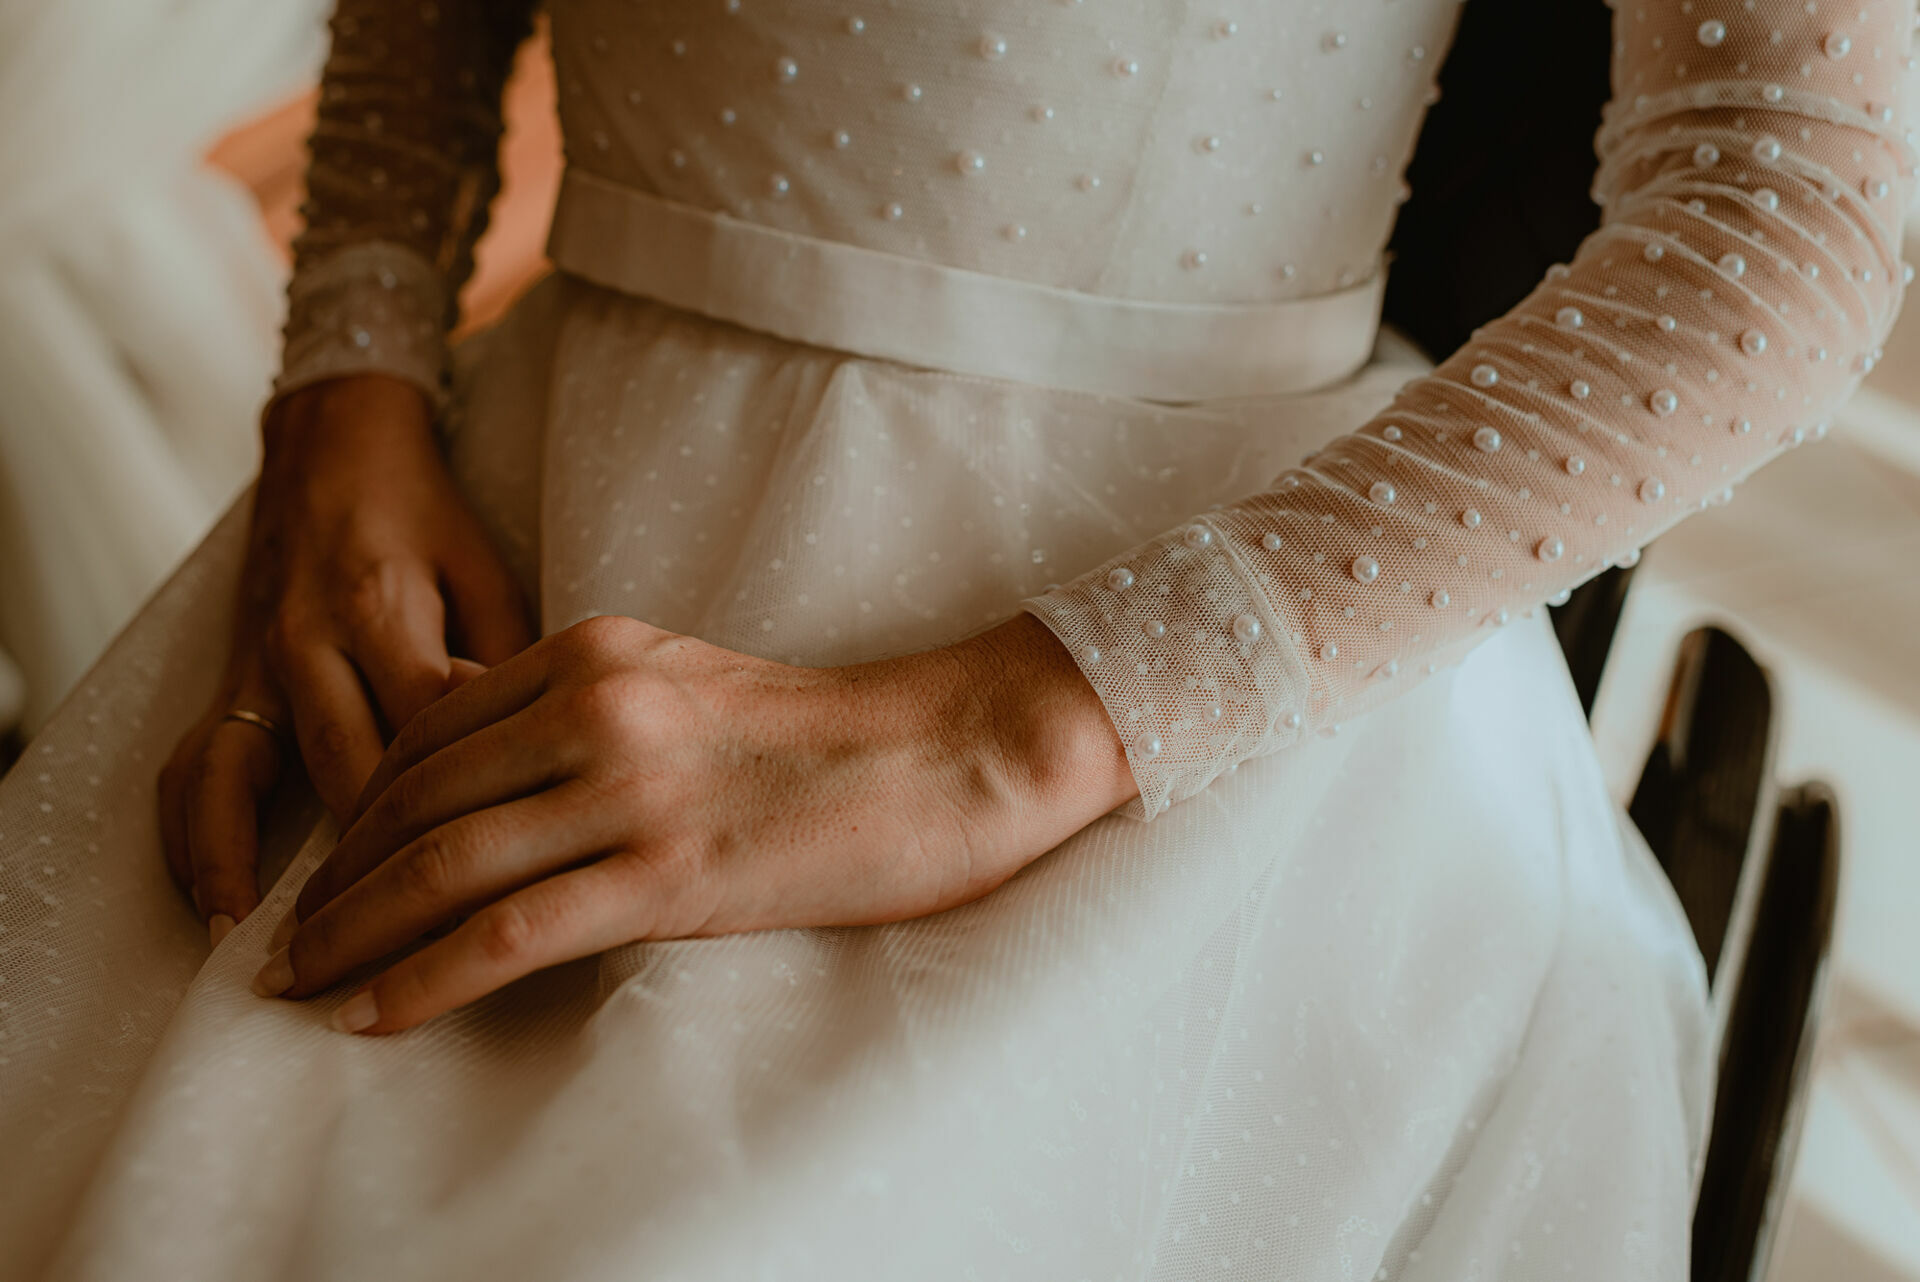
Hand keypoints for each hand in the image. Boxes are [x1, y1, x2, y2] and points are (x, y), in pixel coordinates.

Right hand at [159, 374, 533, 945]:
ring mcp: (258, 667)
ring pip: (259, 784)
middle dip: (386, 870)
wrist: (334, 449)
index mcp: (385, 605)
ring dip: (281, 874)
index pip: (429, 724)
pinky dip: (201, 843)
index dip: (473, 798)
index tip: (514, 872)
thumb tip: (533, 767)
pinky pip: (198, 771)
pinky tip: (223, 907)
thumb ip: (503, 666)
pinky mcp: (231, 683)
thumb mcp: (490, 575)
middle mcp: (308, 641)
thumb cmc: (432, 524)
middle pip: (348, 774)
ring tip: (301, 954)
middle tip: (430, 948)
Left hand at [253, 612, 1135, 1032]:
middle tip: (285, 941)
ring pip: (441, 865)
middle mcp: (595, 705)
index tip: (329, 866)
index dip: (362, 808)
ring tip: (300, 985)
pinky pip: (508, 932)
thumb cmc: (833, 736)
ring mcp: (629, 787)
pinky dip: (423, 978)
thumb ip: (594, 712)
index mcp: (596, 653)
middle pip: (415, 797)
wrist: (948, 754)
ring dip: (352, 932)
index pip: (432, 732)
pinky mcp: (666, 871)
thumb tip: (508, 783)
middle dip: (334, 877)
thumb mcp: (693, 688)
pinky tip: (374, 1015)